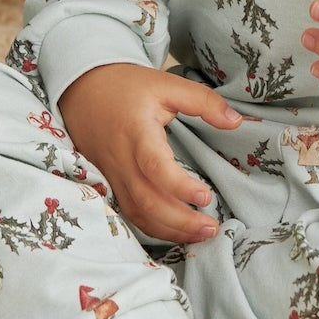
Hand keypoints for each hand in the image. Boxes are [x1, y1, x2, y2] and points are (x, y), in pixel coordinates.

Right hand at [56, 63, 242, 244]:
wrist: (82, 89)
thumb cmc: (127, 86)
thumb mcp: (166, 83)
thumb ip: (202, 101)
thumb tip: (236, 121)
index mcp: (137, 132)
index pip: (154, 166)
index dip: (179, 186)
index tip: (206, 197)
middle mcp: (122, 159)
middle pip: (147, 201)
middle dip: (181, 221)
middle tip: (212, 228)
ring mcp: (113, 175)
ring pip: (138, 213)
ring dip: (169, 230)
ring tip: (200, 235)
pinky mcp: (110, 183)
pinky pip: (129, 212)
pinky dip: (153, 227)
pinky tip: (176, 231)